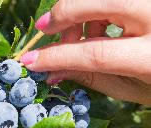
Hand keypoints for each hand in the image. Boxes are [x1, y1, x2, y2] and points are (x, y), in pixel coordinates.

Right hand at [20, 0, 150, 104]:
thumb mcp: (129, 88)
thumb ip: (90, 76)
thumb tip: (52, 71)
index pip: (95, 53)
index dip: (57, 57)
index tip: (30, 60)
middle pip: (98, 3)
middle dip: (64, 13)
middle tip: (45, 29)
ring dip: (81, 12)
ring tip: (80, 37)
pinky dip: (96, 7)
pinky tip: (100, 26)